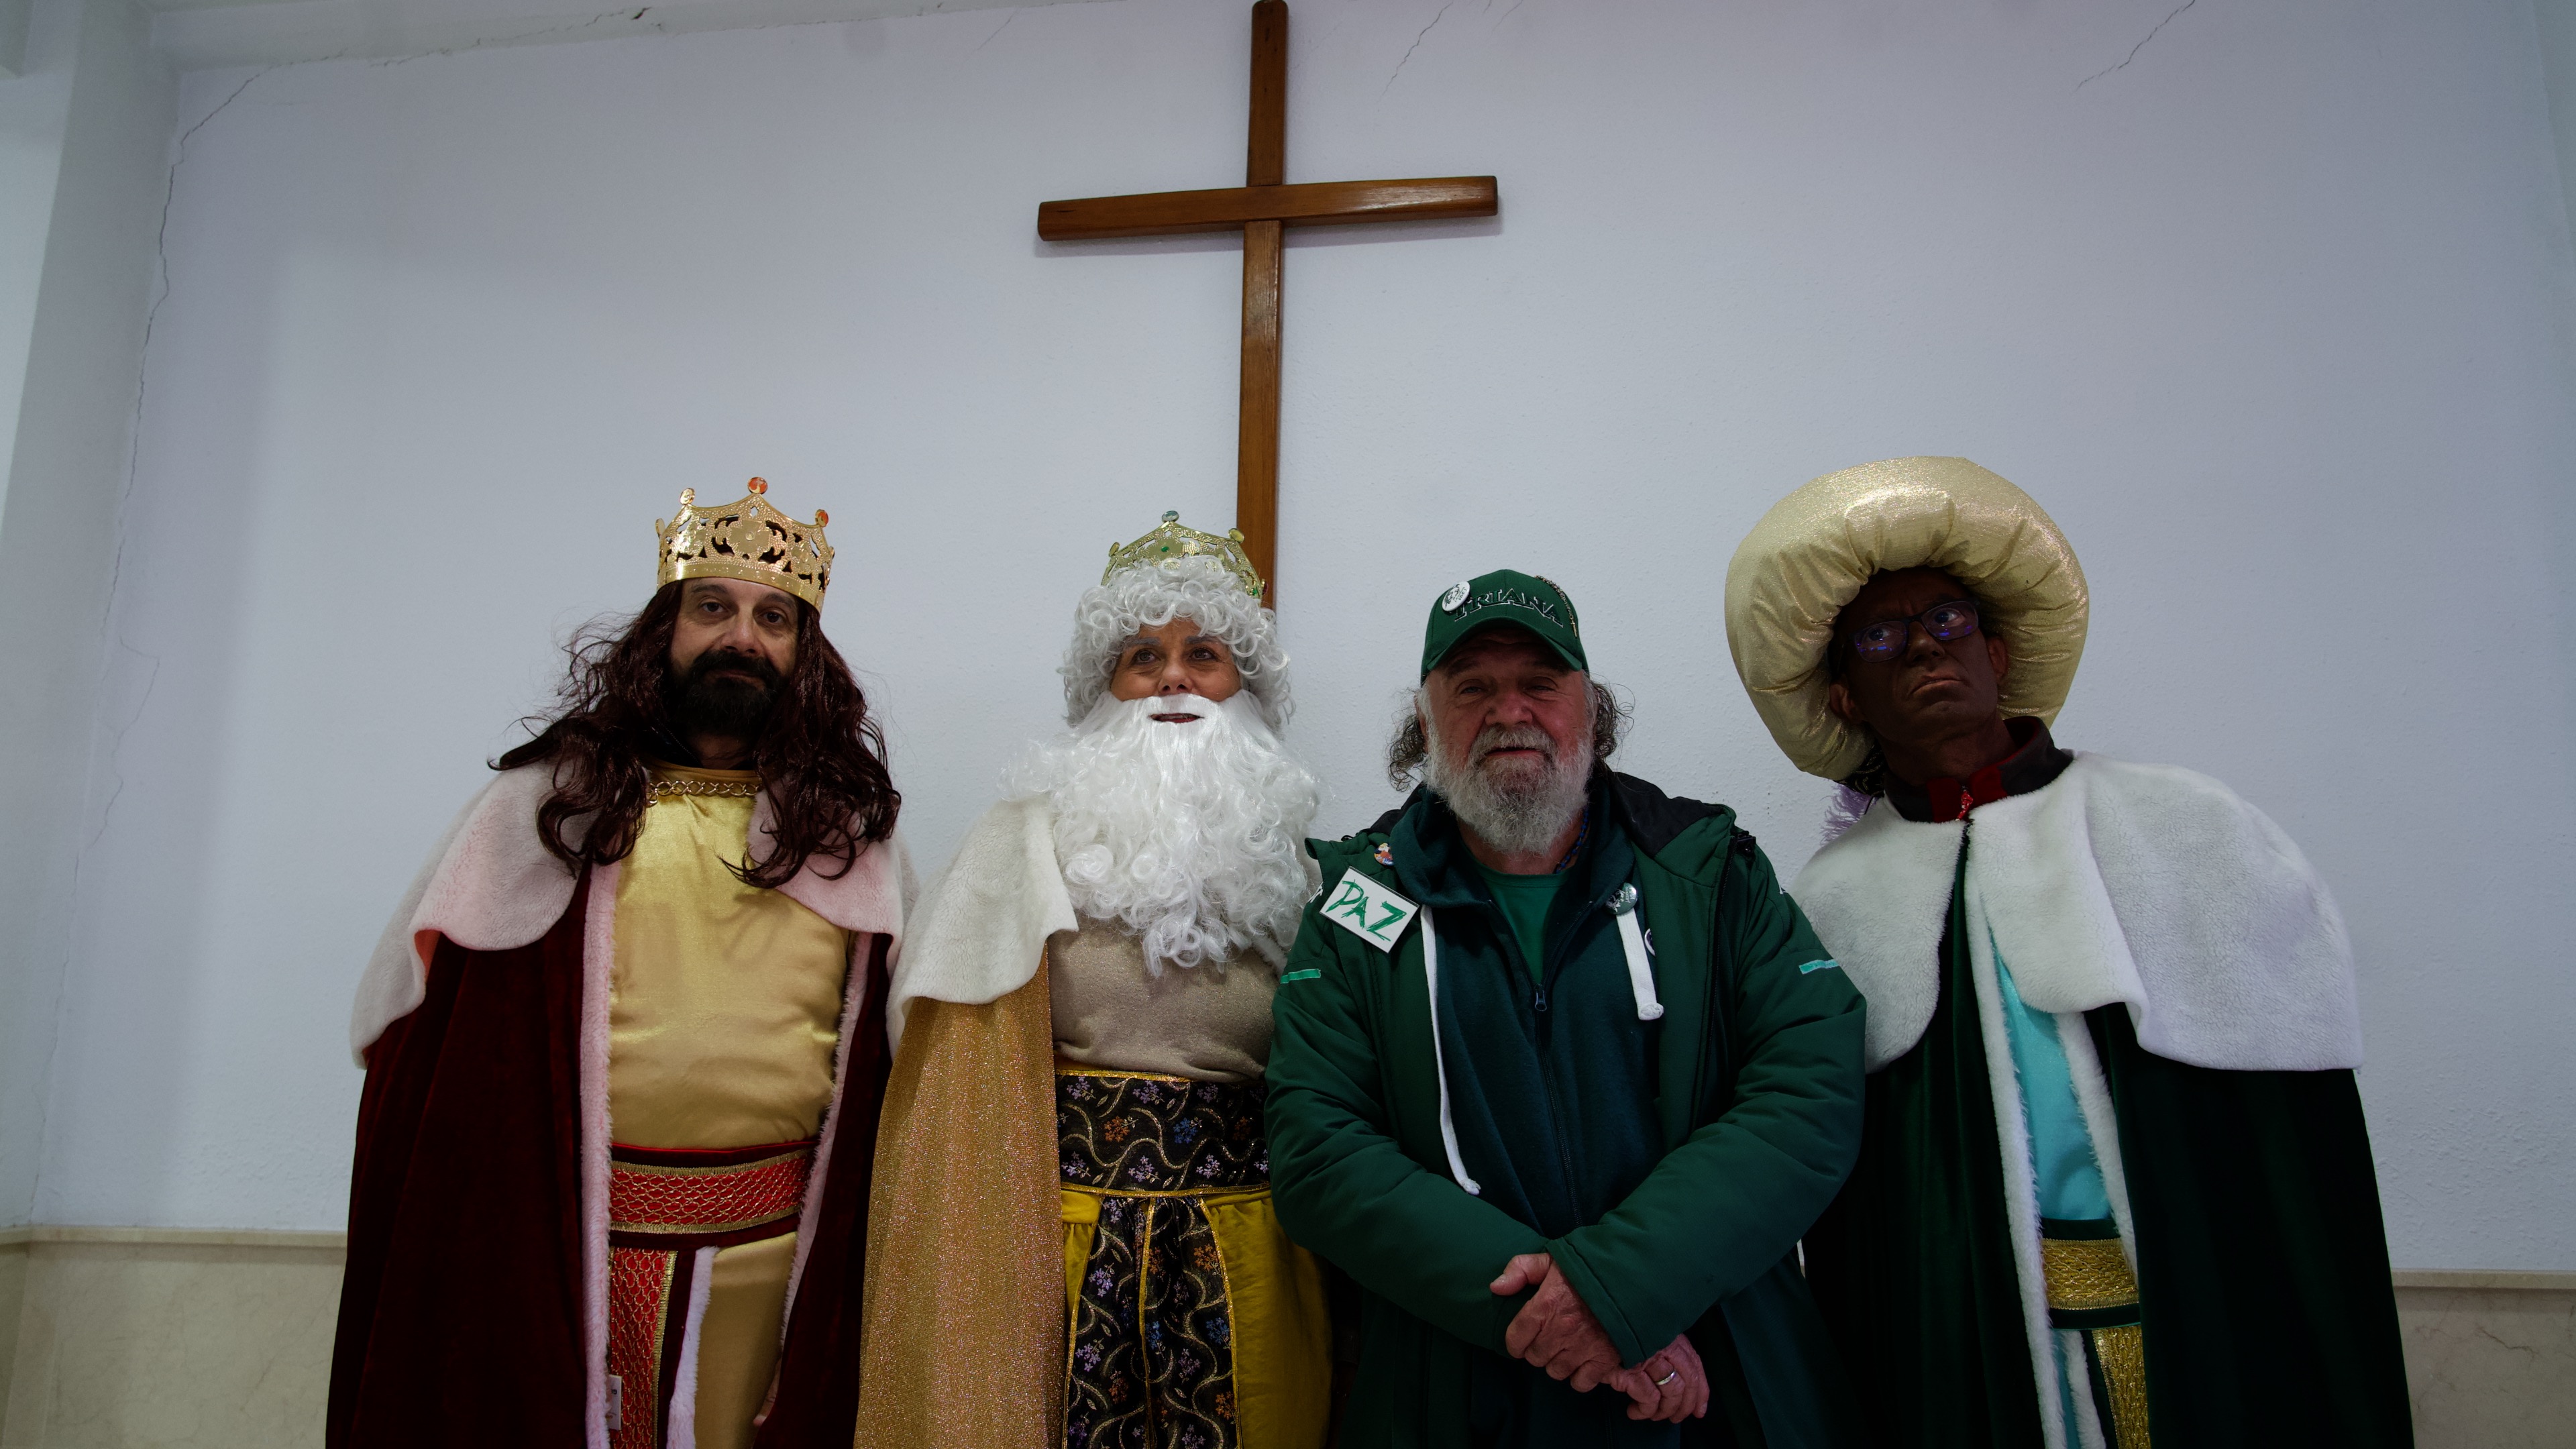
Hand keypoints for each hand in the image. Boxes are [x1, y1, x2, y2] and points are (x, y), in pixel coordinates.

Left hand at [1488, 1252, 1623, 1390]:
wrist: (1633, 1278)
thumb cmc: (1590, 1268)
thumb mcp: (1552, 1259)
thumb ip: (1520, 1269)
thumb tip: (1496, 1287)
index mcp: (1545, 1306)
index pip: (1515, 1339)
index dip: (1515, 1341)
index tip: (1521, 1338)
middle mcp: (1560, 1331)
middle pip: (1534, 1358)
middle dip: (1537, 1349)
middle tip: (1547, 1338)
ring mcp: (1582, 1348)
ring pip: (1555, 1371)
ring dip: (1557, 1362)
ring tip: (1564, 1349)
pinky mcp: (1604, 1360)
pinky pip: (1581, 1383)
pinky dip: (1579, 1376)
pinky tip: (1582, 1361)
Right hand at [1610, 1333, 1709, 1422]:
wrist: (1582, 1320)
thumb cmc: (1610, 1329)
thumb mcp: (1639, 1333)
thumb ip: (1657, 1348)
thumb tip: (1675, 1378)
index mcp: (1668, 1334)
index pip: (1694, 1364)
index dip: (1700, 1391)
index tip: (1699, 1409)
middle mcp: (1663, 1343)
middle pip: (1687, 1380)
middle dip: (1685, 1406)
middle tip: (1675, 1418)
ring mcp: (1648, 1356)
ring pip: (1672, 1391)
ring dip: (1664, 1410)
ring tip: (1653, 1415)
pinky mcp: (1631, 1369)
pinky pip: (1648, 1398)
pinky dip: (1644, 1410)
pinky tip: (1634, 1412)